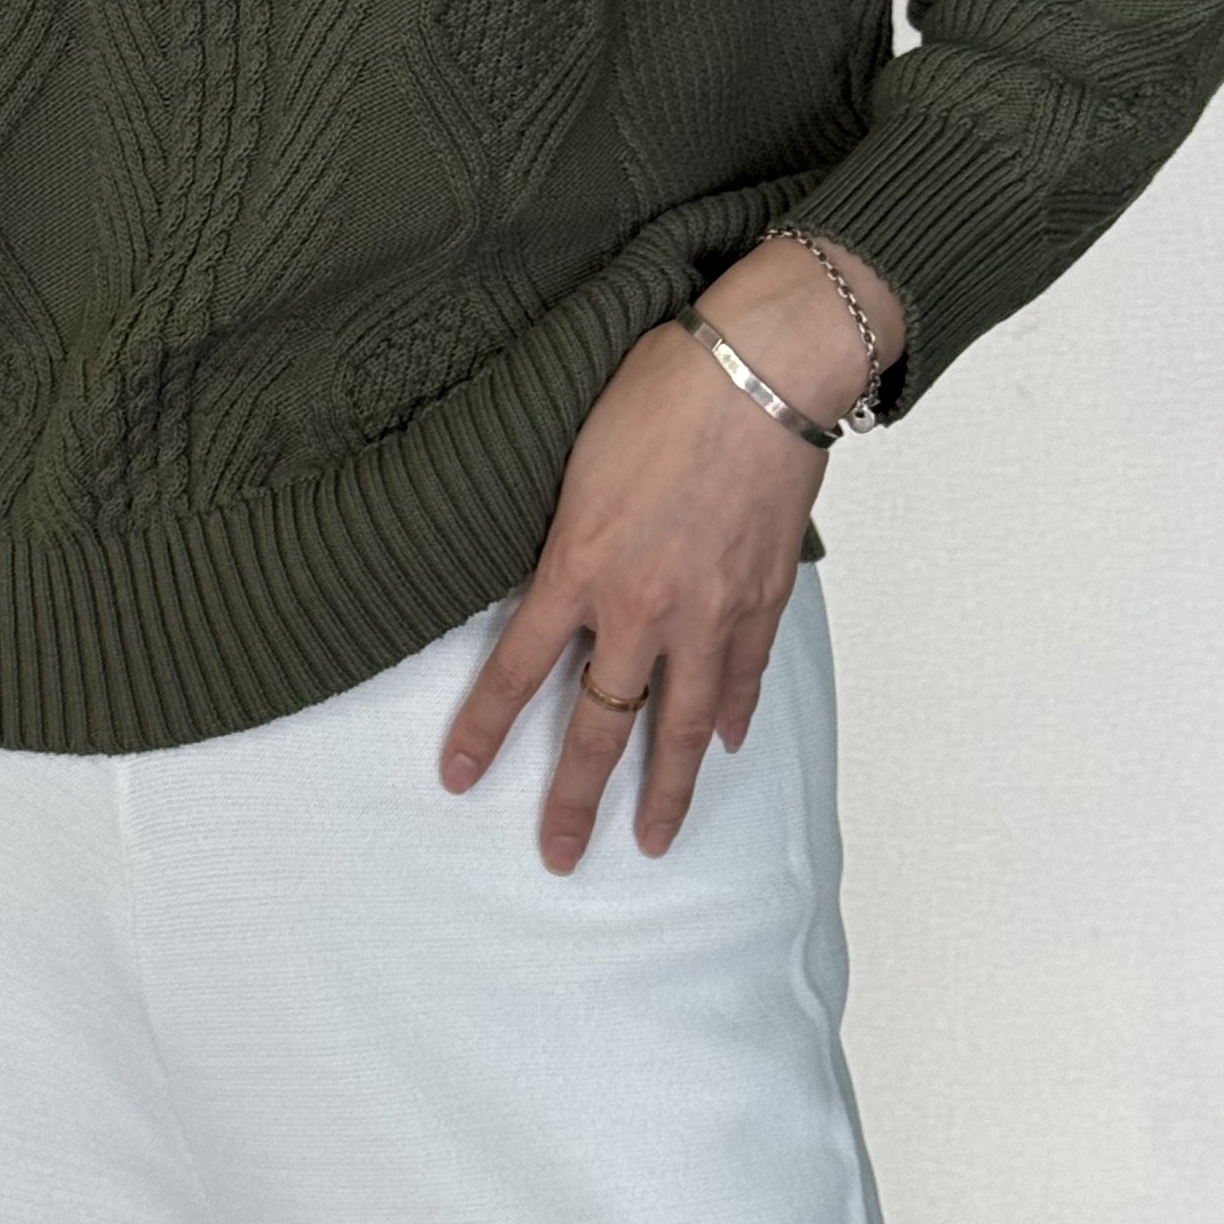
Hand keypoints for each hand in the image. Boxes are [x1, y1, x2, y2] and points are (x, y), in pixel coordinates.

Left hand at [437, 232, 901, 869]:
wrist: (763, 368)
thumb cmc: (661, 387)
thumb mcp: (575, 455)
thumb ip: (562, 528)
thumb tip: (552, 572)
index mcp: (579, 563)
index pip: (516, 668)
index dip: (485, 729)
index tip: (461, 779)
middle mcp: (642, 605)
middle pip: (601, 724)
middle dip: (575, 797)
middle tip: (559, 855)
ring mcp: (709, 610)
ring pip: (682, 725)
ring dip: (667, 789)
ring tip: (651, 839)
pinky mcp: (762, 597)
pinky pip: (743, 676)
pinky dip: (733, 715)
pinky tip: (724, 744)